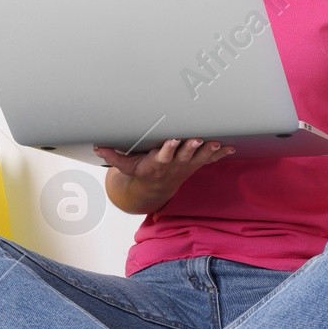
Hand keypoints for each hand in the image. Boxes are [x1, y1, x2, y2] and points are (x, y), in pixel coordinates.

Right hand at [92, 138, 235, 184]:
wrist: (156, 189)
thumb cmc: (142, 172)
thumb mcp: (126, 166)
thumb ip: (113, 156)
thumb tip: (96, 147)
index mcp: (158, 163)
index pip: (164, 155)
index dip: (169, 148)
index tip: (172, 140)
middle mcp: (175, 164)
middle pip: (185, 154)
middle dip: (191, 147)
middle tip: (198, 138)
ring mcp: (187, 164)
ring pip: (200, 156)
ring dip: (209, 150)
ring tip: (217, 142)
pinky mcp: (195, 163)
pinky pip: (210, 158)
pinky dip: (221, 153)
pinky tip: (231, 147)